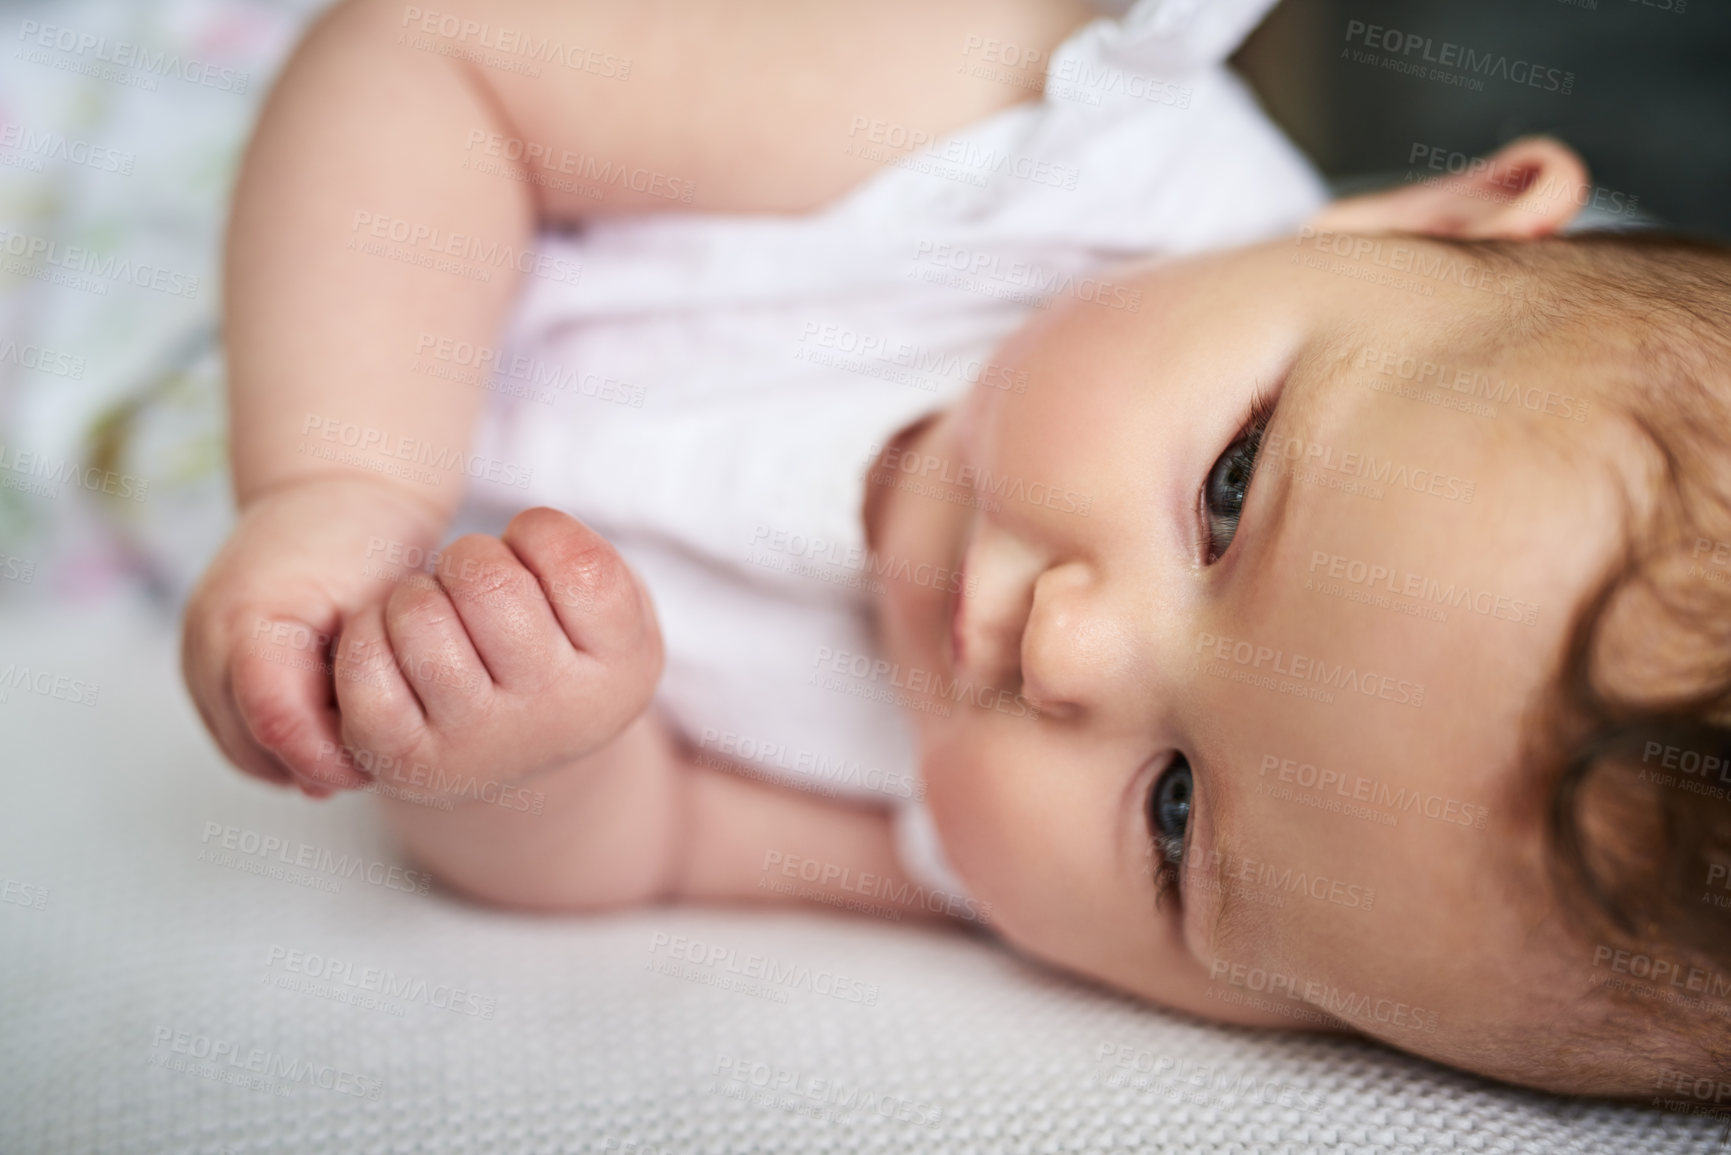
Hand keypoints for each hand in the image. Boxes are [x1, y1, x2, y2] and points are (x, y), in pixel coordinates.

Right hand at [181, 475, 447, 796]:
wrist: (334, 490)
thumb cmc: (365, 539)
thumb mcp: (376, 606)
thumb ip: (362, 678)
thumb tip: (346, 762)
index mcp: (247, 618)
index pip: (279, 724)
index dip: (332, 755)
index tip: (380, 761)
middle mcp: (205, 640)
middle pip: (254, 749)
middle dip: (317, 764)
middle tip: (376, 760)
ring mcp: (196, 655)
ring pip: (243, 752)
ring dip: (298, 760)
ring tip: (356, 746)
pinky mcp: (204, 666)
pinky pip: (239, 733)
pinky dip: (283, 743)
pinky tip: (332, 734)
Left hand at [327, 507, 664, 799]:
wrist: (519, 746)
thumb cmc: (560, 648)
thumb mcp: (607, 608)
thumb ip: (581, 563)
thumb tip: (486, 567)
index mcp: (622, 668)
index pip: (579, 564)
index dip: (539, 534)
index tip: (533, 559)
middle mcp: (557, 713)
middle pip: (487, 581)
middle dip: (470, 558)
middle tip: (476, 585)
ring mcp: (478, 743)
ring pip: (419, 615)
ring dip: (416, 594)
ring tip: (438, 616)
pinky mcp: (406, 762)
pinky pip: (364, 667)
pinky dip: (368, 634)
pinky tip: (395, 646)